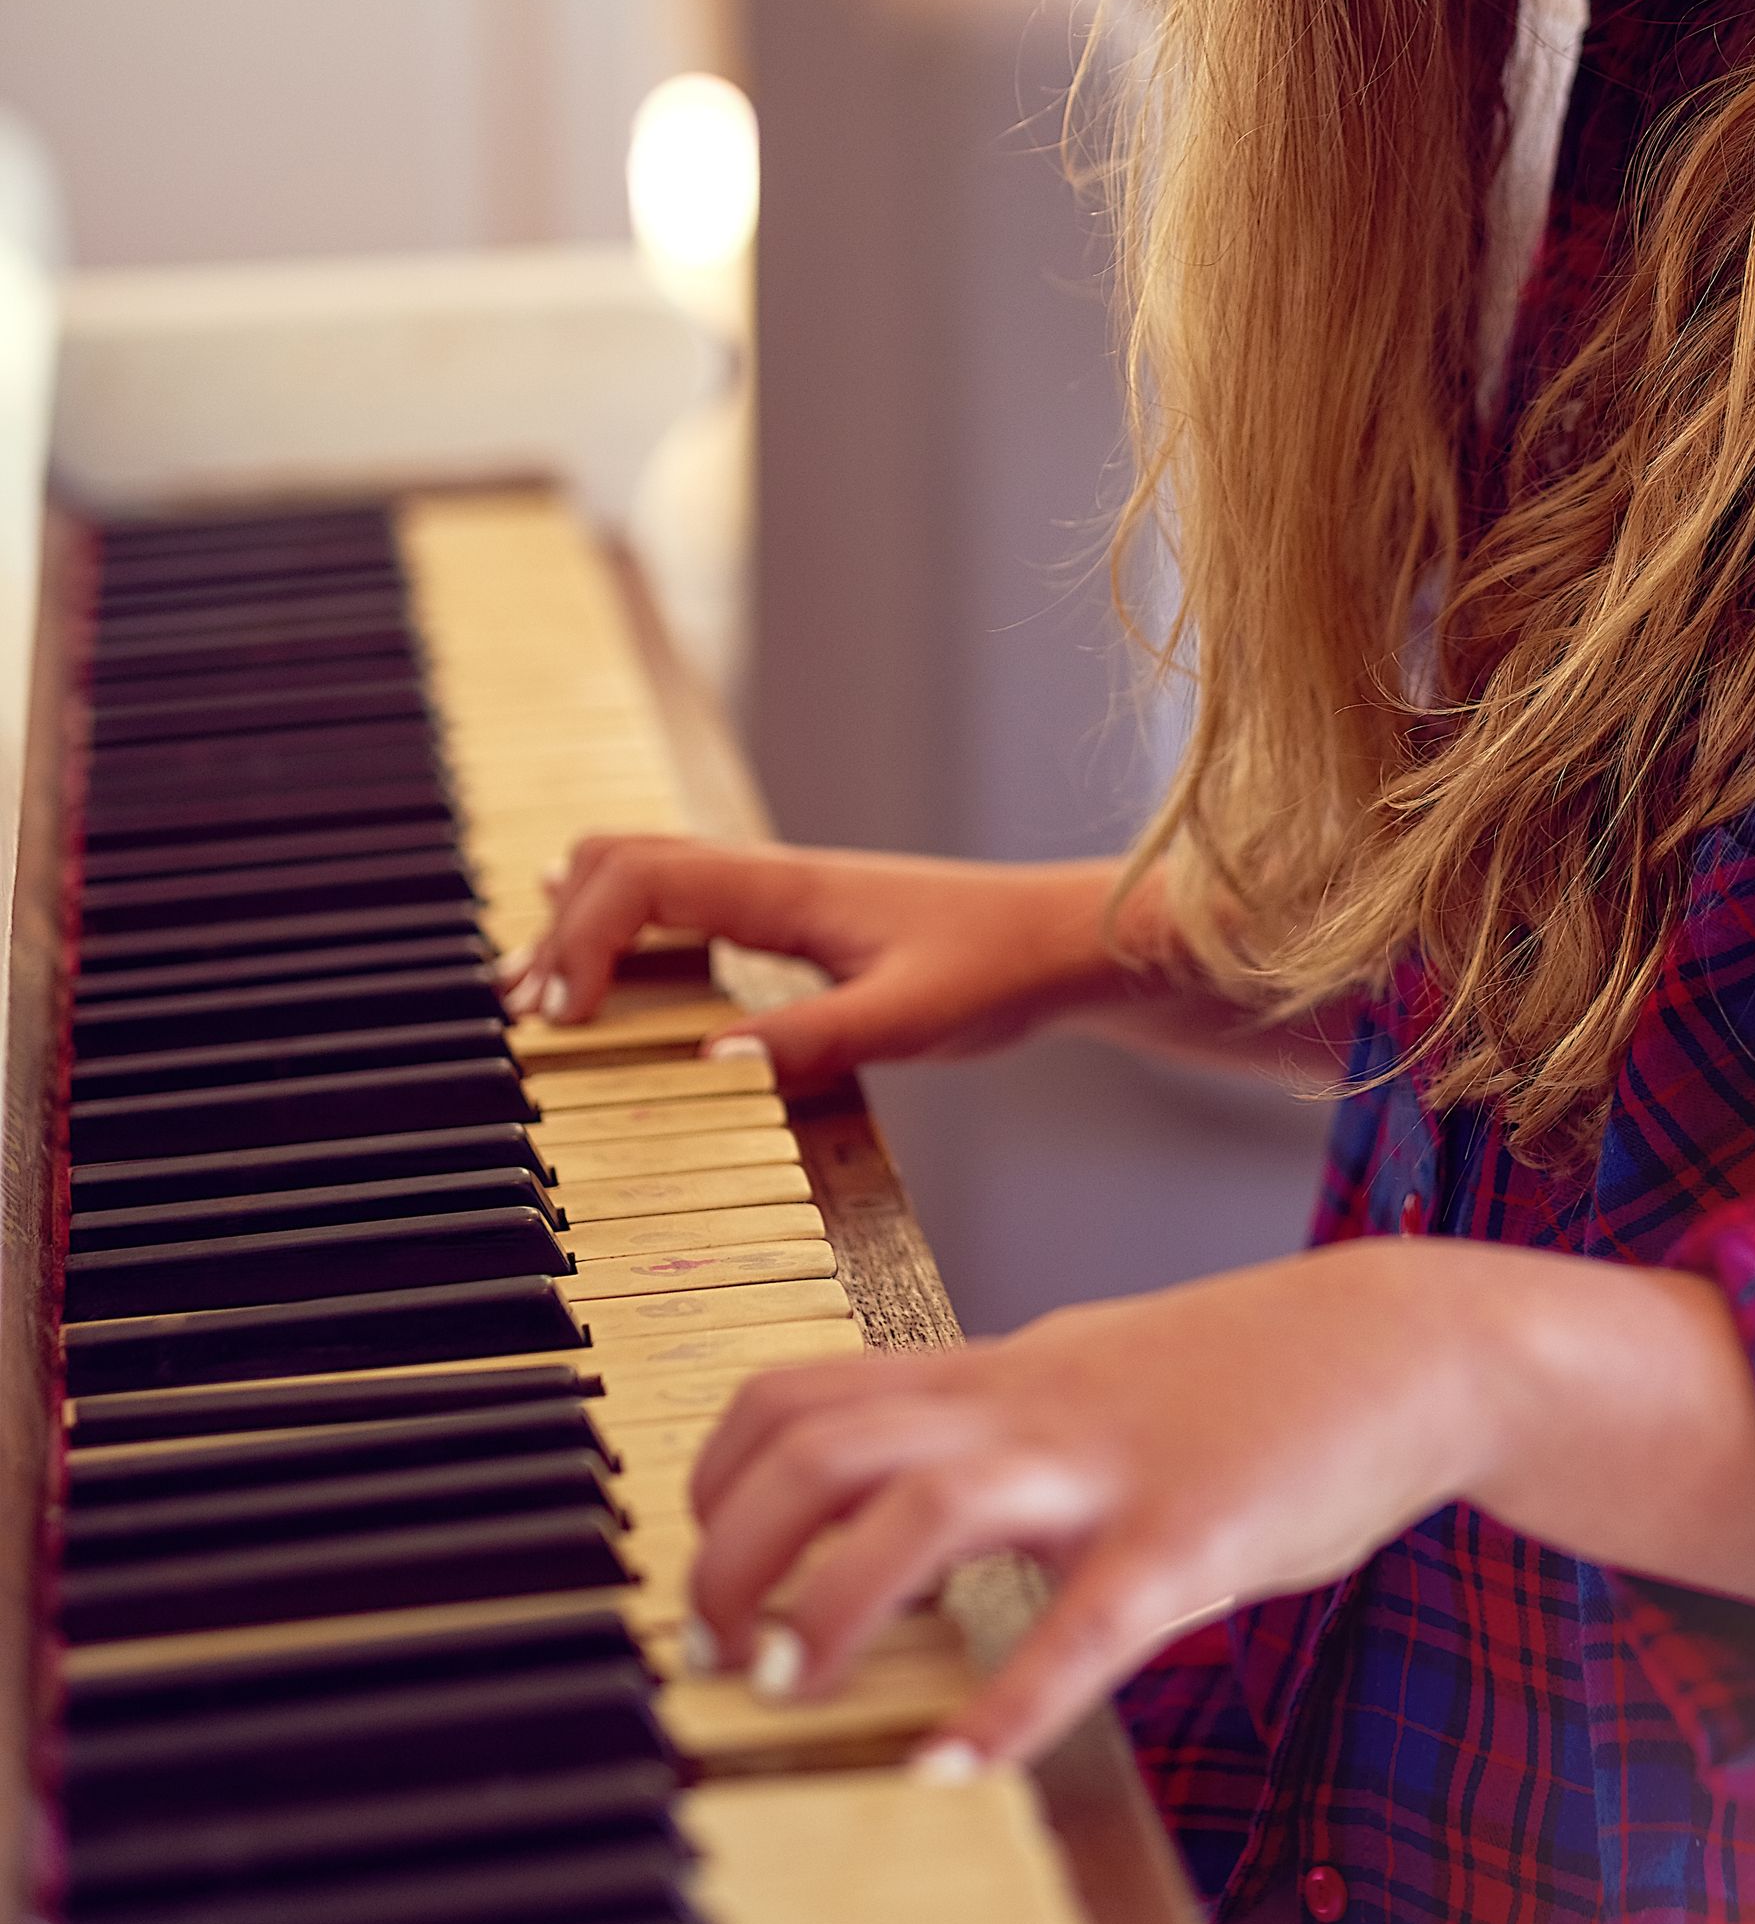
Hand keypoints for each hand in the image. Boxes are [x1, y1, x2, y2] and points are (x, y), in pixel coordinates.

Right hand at [503, 839, 1122, 1097]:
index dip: (582, 937)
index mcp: (786, 887)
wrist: (1061, 941)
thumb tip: (707, 1064)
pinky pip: (682, 907)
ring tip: (537, 997)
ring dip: (583, 925)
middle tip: (523, 1010)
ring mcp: (776, 894)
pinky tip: (605, 974)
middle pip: (622, 858)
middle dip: (558, 926)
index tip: (560, 1016)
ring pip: (645, 876)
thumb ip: (813, 1040)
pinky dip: (625, 933)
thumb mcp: (911, 1019)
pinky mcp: (789, 921)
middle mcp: (768, 877)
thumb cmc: (999, 969)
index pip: (642, 878)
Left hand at [688, 1244, 1482, 1760]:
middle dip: (733, 1555)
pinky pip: (1079, 1626)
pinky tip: (956, 1770)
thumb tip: (894, 1502)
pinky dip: (1004, 1706)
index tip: (705, 1574)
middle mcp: (1025, 1407)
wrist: (1407, 1344)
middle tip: (721, 1654)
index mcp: (994, 1376)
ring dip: (828, 1612)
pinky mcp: (1191, 1538)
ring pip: (917, 1512)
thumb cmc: (1251, 1377)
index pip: (798, 1395)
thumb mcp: (1093, 1376)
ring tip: (798, 1692)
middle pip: (816, 1446)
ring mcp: (1104, 1469)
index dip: (717, 1487)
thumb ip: (994, 1427)